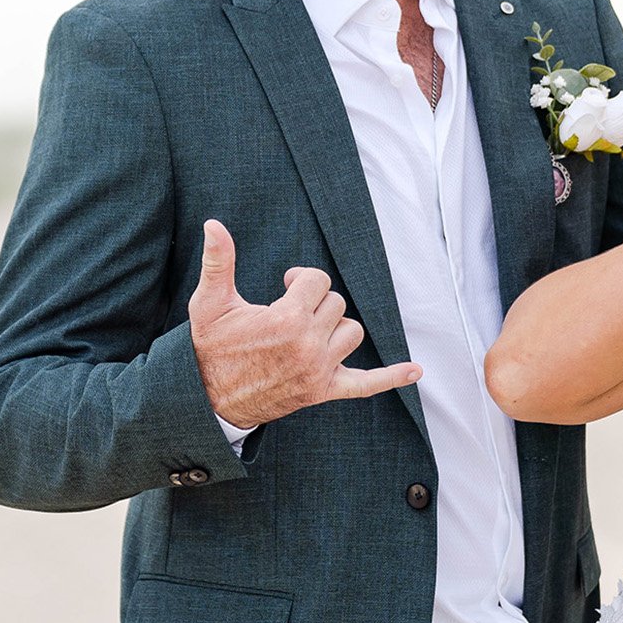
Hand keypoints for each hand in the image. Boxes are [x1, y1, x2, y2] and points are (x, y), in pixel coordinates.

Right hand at [188, 220, 422, 429]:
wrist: (208, 399)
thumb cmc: (210, 347)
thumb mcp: (209, 302)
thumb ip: (218, 261)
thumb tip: (214, 223)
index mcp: (286, 319)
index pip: (319, 281)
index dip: (302, 280)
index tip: (286, 286)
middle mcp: (308, 345)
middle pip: (337, 304)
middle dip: (316, 303)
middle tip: (290, 312)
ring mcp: (319, 371)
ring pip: (352, 333)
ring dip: (335, 327)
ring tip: (309, 331)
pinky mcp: (324, 391)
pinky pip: (366, 385)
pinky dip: (391, 377)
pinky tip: (415, 370)